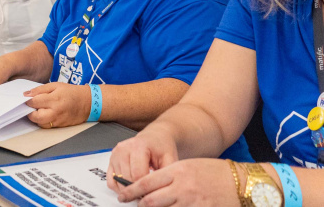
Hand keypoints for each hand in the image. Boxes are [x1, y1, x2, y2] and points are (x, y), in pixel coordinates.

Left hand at [24, 82, 90, 127]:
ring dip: (36, 118)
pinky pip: (48, 126)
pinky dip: (43, 121)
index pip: (35, 102)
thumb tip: (26, 94)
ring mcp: (58, 121)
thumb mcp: (55, 85)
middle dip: (30, 112)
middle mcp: (56, 112)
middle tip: (31, 107)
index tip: (26, 99)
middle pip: (35, 117)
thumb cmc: (71, 92)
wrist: (88, 102)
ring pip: (40, 123)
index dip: (28, 101)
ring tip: (39, 110)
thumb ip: (40, 90)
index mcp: (54, 99)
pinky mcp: (61, 126)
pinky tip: (45, 114)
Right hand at [106, 130, 178, 194]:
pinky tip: (129, 188)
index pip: (138, 175)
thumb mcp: (170, 159)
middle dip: (137, 190)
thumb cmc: (162, 147)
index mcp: (138, 146)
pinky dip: (118, 188)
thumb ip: (165, 175)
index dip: (146, 189)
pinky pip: (110, 180)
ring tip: (140, 192)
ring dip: (128, 190)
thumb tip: (160, 192)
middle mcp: (123, 149)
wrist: (154, 137)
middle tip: (147, 195)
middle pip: (127, 178)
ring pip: (118, 181)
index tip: (153, 194)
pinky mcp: (111, 159)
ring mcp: (115, 154)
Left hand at [111, 158, 241, 205]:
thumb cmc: (217, 172)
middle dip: (141, 204)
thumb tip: (150, 185)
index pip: (146, 182)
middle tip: (137, 204)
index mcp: (178, 171)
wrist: (244, 183)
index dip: (131, 190)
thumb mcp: (190, 166)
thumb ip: (170, 175)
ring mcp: (192, 202)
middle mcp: (182, 187)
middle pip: (150, 201)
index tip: (123, 194)